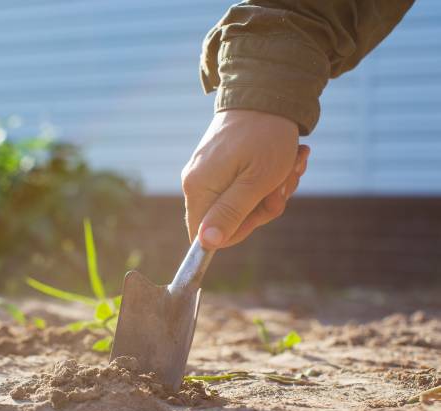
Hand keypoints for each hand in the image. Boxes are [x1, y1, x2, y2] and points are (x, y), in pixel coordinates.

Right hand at [181, 110, 309, 248]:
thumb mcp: (255, 183)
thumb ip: (230, 214)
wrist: (267, 91)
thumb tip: (206, 243)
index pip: (208, 236)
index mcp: (198, 189)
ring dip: (273, 190)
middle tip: (284, 182)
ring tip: (291, 164)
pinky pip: (243, 186)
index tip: (263, 207)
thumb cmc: (265, 138)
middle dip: (264, 206)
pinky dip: (268, 178)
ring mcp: (207, 172)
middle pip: (228, 220)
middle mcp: (195, 182)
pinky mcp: (220, 164)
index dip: (240, 230)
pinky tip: (285, 160)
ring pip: (241, 203)